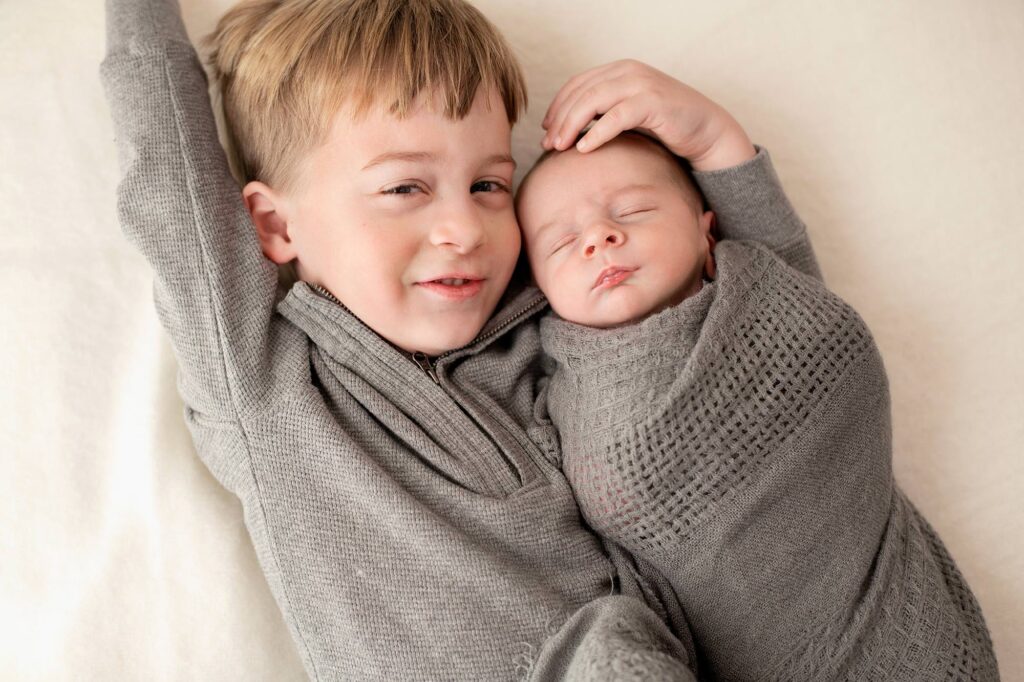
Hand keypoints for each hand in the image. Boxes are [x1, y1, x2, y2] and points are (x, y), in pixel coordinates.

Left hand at [540, 60, 755, 171]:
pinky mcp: (653, 102)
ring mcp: (641, 84)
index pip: (577, 84)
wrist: (706, 131)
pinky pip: (616, 116)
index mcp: (619, 71)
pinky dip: (597, 133)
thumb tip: (567, 132)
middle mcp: (628, 71)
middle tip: (548, 144)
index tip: (545, 130)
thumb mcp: (627, 116)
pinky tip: (584, 149)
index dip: (557, 107)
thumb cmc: (664, 127)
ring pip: (593, 101)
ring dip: (572, 125)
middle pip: (581, 92)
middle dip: (560, 119)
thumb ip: (601, 115)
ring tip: (560, 147)